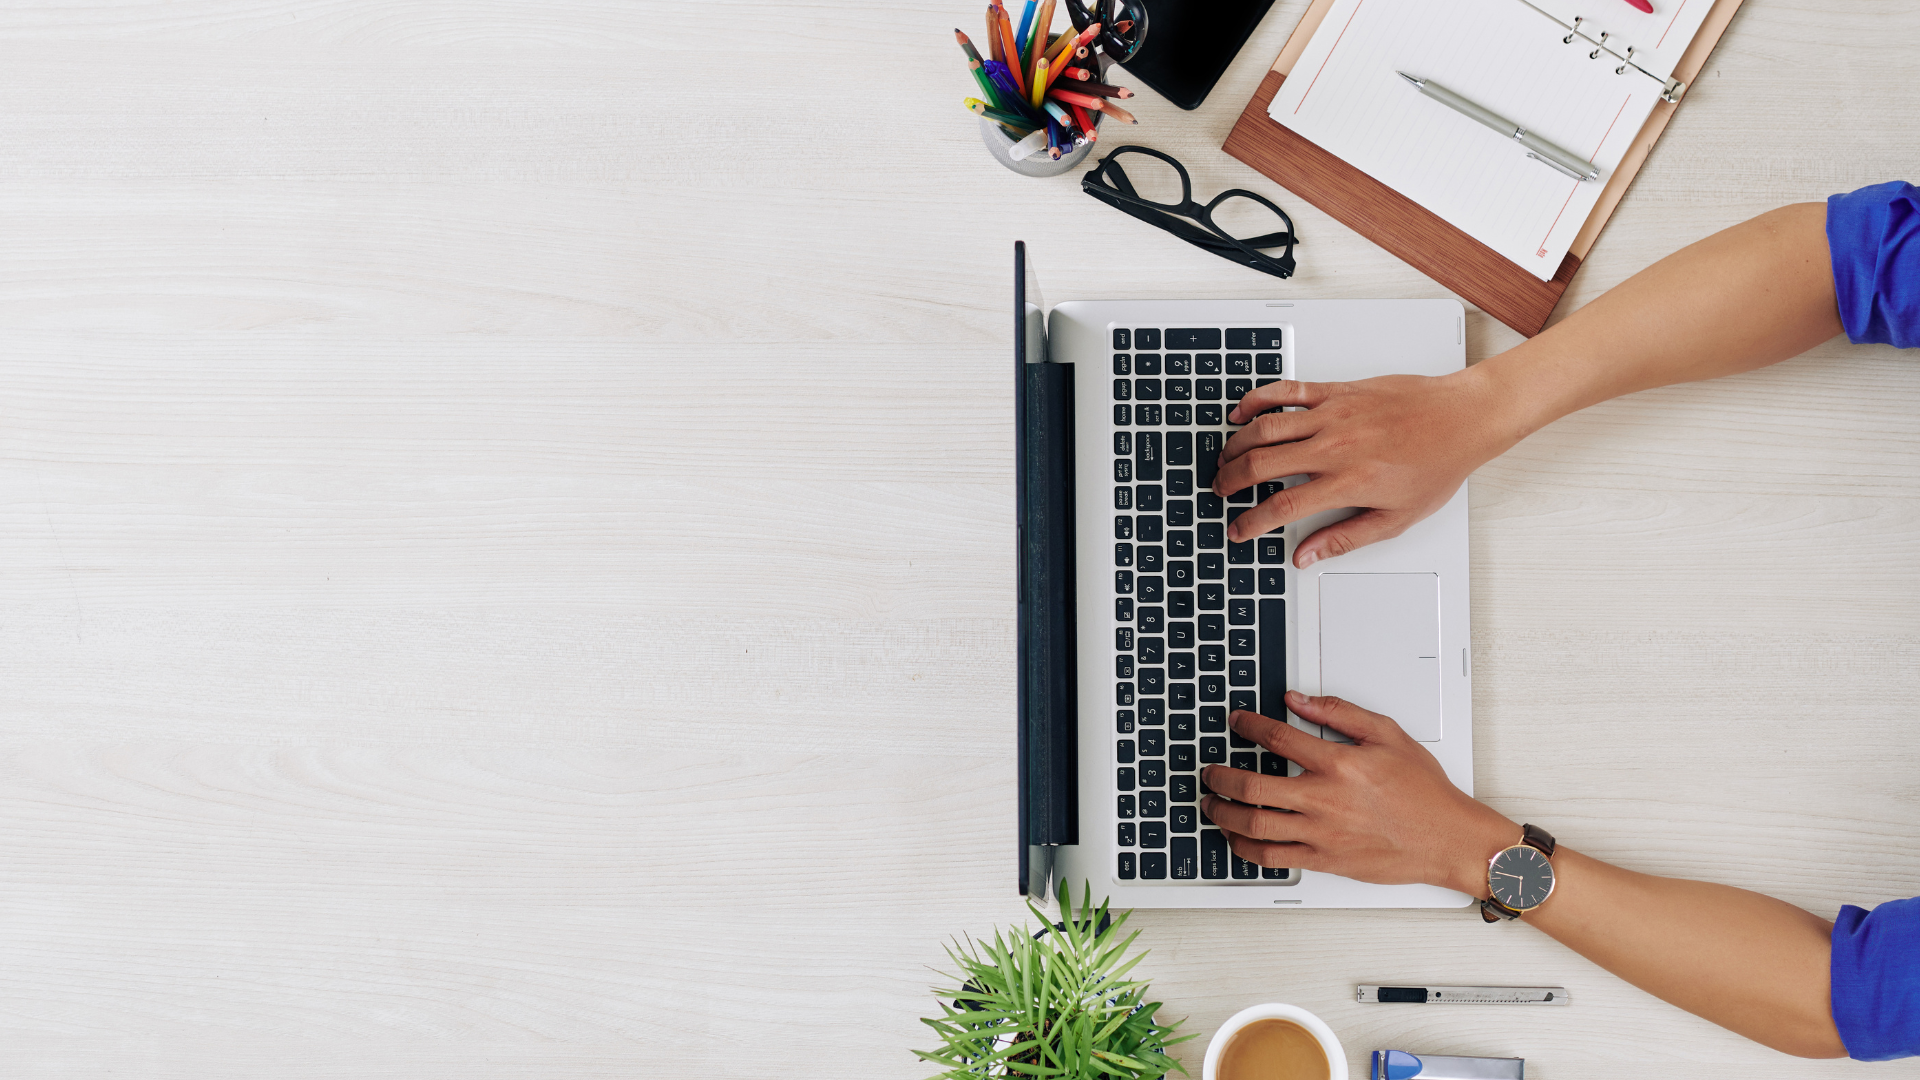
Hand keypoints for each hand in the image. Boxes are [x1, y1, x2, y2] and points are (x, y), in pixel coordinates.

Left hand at [1199, 691, 1513, 894]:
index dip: (1249, 725)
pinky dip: (1244, 848)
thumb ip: (1340, 713)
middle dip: (1220, 776)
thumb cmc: (1423, 792)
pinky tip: (1235, 837)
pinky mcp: (1324, 860)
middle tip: (1209, 771)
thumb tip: (1300, 700)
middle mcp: (1324, 800)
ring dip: (1223, 812)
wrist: (1446, 839)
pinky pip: (1272, 857)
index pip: (1278, 738)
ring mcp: (1321, 833)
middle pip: (1252, 787)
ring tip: (1211, 803)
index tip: (1237, 721)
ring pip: (1254, 825)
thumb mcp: (1388, 735)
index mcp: (1339, 764)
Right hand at [1214, 368, 1522, 565]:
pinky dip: (1256, 401)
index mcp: (1348, 482)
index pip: (1281, 507)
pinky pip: (1285, 392)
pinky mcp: (1337, 391)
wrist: (1462, 419)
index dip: (1250, 522)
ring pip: (1265, 428)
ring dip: (1236, 445)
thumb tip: (1307, 555)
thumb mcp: (1396, 518)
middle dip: (1230, 481)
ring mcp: (1333, 415)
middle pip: (1261, 464)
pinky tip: (1242, 413)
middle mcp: (1335, 447)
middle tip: (1221, 490)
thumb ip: (1345, 538)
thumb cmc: (1437, 464)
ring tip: (1225, 459)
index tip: (1238, 529)